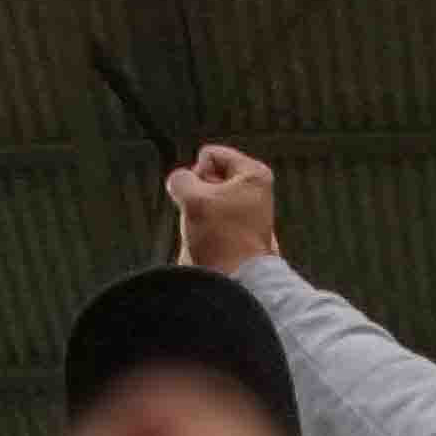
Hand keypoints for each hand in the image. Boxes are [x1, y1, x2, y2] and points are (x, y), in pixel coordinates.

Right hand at [163, 144, 276, 270]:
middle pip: (208, 177)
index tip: (204, 197)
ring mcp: (248, 211)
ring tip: (207, 231)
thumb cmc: (223, 238)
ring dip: (198, 212)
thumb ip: (180, 179)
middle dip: (197, 194)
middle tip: (205, 216)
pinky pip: (209, 218)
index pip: (209, 155)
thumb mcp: (192, 198)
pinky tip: (209, 241)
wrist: (236, 280)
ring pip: (205, 199)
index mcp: (254, 174)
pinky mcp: (238, 230)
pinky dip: (203, 227)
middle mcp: (256, 190)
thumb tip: (180, 184)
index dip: (197, 174)